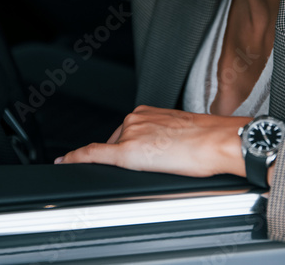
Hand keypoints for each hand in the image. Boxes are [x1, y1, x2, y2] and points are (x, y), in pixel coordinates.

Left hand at [55, 105, 250, 177]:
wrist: (218, 141)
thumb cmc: (209, 140)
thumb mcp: (181, 133)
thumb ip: (164, 138)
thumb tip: (164, 152)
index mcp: (148, 113)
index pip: (125, 132)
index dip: (113, 142)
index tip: (101, 150)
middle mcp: (135, 120)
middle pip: (117, 144)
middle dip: (126, 157)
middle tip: (151, 168)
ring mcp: (130, 134)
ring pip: (112, 153)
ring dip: (121, 162)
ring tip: (155, 170)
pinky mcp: (127, 152)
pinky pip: (93, 154)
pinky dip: (77, 157)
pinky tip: (66, 162)